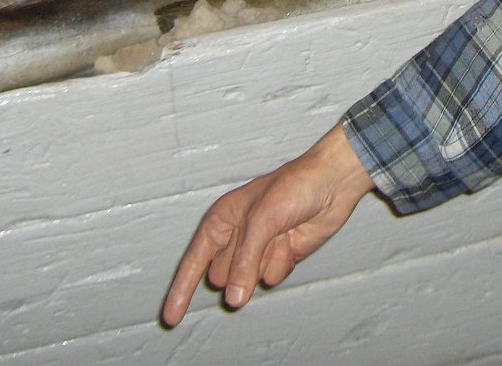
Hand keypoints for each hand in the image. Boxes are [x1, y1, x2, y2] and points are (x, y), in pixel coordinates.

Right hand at [161, 123, 374, 325]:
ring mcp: (258, 250)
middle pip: (222, 277)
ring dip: (265, 261)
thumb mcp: (260, 220)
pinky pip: (272, 277)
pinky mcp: (279, 257)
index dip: (181, 291)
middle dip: (239, 267)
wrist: (331, 184)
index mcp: (221, 221)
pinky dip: (282, 263)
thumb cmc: (292, 188)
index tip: (171, 317)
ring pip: (248, 281)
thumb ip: (244, 262)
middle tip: (260, 239)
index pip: (194, 262)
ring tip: (280, 233)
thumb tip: (233, 299)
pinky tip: (292, 239)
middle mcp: (236, 238)